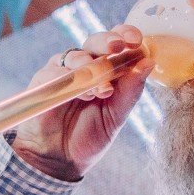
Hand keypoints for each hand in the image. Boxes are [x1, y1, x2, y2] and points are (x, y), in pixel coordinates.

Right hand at [8, 25, 150, 181]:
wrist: (60, 159)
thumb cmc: (90, 135)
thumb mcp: (117, 115)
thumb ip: (131, 90)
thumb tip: (149, 62)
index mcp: (108, 69)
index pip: (118, 43)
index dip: (126, 35)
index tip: (136, 40)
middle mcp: (86, 65)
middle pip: (97, 41)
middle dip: (108, 41)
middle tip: (117, 47)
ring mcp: (64, 71)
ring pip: (77, 54)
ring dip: (91, 68)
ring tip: (102, 90)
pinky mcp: (44, 80)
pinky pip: (56, 71)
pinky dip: (70, 79)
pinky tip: (82, 94)